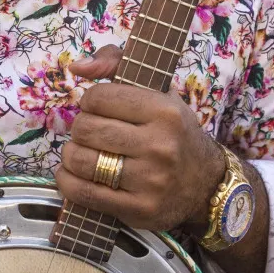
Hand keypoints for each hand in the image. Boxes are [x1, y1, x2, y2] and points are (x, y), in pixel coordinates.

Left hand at [56, 45, 225, 232]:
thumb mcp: (157, 89)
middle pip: (86, 129)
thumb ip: (116, 63)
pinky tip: (71, 175)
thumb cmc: (173, 131)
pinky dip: (68, 182)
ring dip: (71, 155)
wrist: (205, 184)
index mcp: (165, 112)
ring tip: (82, 153)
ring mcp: (150, 181)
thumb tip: (78, 67)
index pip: (98, 98)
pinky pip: (84, 194)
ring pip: (80, 161)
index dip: (91, 102)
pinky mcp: (139, 209)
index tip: (99, 109)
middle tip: (91, 133)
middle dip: (80, 128)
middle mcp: (160, 146)